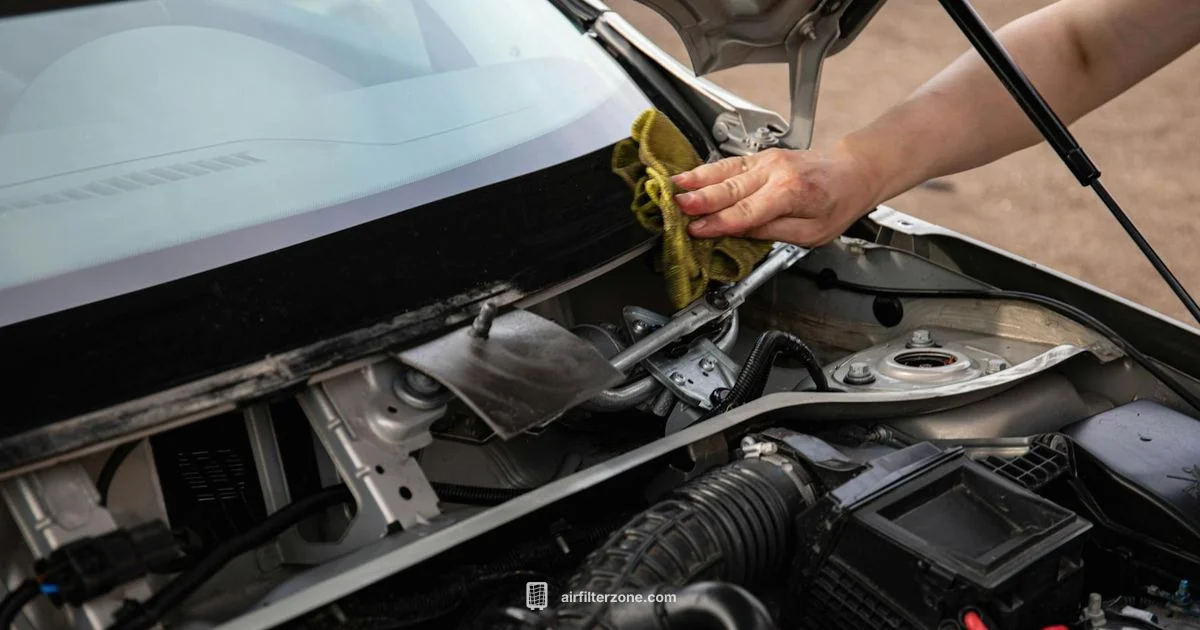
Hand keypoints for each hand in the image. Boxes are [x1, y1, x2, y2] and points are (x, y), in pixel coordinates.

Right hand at [671, 144, 881, 246]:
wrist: (853, 170)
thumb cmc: (837, 202)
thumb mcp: (812, 233)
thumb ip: (772, 232)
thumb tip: (736, 233)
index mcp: (791, 192)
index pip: (746, 212)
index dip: (718, 223)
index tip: (695, 230)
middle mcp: (776, 171)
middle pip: (730, 188)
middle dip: (699, 198)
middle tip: (674, 206)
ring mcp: (767, 160)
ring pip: (725, 171)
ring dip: (695, 179)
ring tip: (671, 186)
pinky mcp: (761, 156)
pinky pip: (729, 164)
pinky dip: (705, 171)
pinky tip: (688, 176)